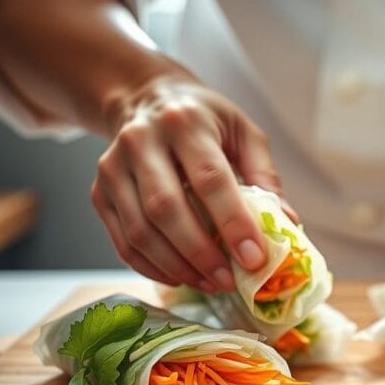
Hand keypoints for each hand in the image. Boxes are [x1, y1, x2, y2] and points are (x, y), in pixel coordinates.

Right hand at [91, 71, 285, 290]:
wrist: (148, 101)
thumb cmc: (204, 120)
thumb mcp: (243, 131)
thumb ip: (264, 174)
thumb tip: (286, 223)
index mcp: (185, 122)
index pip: (209, 179)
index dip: (232, 223)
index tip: (254, 258)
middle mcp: (141, 141)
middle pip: (166, 209)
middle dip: (201, 254)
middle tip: (228, 280)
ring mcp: (113, 167)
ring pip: (140, 231)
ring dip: (177, 267)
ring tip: (209, 283)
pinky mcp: (98, 192)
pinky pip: (123, 241)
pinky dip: (152, 267)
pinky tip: (180, 276)